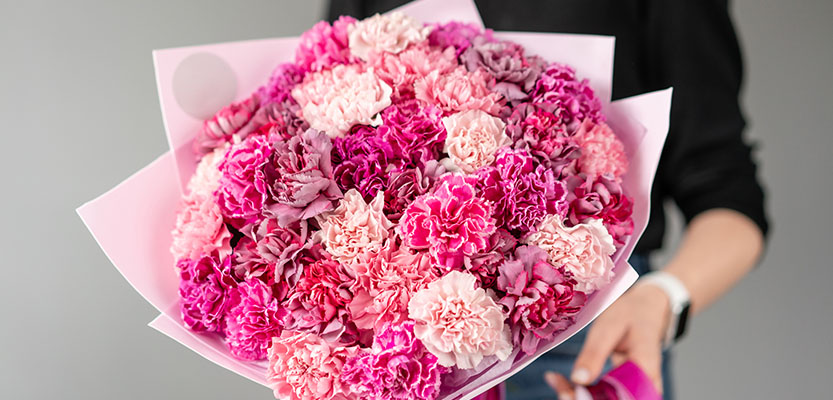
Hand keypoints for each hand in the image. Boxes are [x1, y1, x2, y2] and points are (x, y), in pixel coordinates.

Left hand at [545, 283, 670, 397]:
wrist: (645, 311)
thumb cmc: (630, 315)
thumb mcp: (609, 328)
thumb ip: (594, 354)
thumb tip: (578, 379)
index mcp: (646, 372)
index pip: (622, 399)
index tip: (567, 393)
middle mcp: (645, 388)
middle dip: (579, 398)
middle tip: (557, 383)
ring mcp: (635, 391)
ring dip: (575, 395)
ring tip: (555, 379)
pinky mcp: (622, 390)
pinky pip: (600, 397)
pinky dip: (578, 391)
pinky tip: (559, 380)